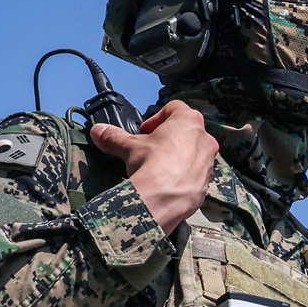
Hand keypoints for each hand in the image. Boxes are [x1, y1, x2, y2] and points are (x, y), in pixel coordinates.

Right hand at [90, 99, 218, 233]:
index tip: (144, 131)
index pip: (174, 108)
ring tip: (158, 167)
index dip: (156, 117)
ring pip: (193, 152)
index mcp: (188, 121)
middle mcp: (204, 138)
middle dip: (167, 137)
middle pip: (186, 130)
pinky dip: (183, 174)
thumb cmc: (153, 165)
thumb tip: (98, 131)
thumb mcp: (129, 147)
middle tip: (150, 147)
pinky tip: (167, 182)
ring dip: (177, 156)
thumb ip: (114, 137)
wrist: (164, 198)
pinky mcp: (207, 181)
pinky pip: (196, 172)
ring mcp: (209, 161)